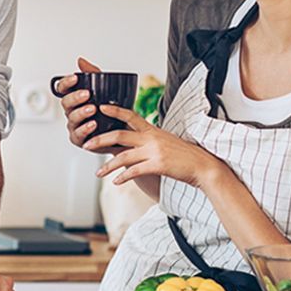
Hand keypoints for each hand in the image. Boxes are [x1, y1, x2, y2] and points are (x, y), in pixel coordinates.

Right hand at [58, 57, 116, 151]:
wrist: (125, 132)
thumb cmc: (113, 110)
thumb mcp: (106, 89)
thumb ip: (93, 75)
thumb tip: (81, 61)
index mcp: (76, 99)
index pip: (63, 89)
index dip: (66, 83)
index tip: (75, 78)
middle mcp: (73, 111)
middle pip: (65, 103)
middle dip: (75, 97)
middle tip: (86, 94)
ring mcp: (75, 126)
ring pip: (72, 118)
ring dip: (81, 113)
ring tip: (92, 109)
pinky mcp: (80, 139)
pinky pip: (78, 134)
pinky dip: (85, 129)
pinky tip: (93, 124)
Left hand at [85, 104, 224, 189]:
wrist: (203, 166)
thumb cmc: (183, 155)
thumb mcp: (165, 141)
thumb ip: (148, 138)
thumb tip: (132, 139)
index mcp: (152, 130)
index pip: (130, 115)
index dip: (114, 110)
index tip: (100, 108)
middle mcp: (151, 138)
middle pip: (119, 135)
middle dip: (100, 140)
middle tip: (86, 145)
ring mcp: (154, 151)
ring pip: (123, 156)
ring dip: (108, 166)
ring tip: (98, 173)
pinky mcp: (158, 165)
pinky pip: (134, 171)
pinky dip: (123, 177)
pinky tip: (116, 182)